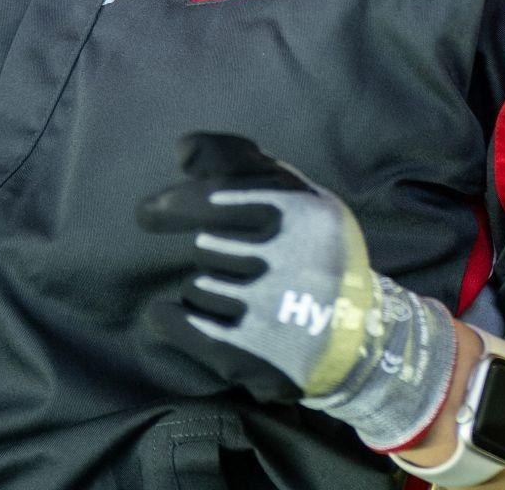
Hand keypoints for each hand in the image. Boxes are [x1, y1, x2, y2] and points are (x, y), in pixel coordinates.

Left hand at [136, 133, 457, 457]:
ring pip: (197, 285)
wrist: (358, 338)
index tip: (146, 214)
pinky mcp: (250, 354)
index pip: (216, 196)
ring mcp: (269, 310)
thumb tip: (182, 149)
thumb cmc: (317, 251)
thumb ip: (244, 162)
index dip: (176, 204)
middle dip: (214, 254)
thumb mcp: (299, 195)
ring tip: (241, 299)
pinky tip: (173, 315)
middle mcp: (289, 258)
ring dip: (205, 289)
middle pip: (204, 245)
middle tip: (239, 268)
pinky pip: (182, 323)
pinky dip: (170, 318)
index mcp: (303, 212)